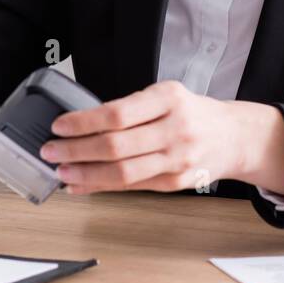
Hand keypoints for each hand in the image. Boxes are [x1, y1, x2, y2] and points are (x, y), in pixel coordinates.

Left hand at [38, 80, 250, 194]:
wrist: (234, 137)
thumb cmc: (193, 113)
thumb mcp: (166, 95)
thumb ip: (131, 109)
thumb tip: (82, 125)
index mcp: (169, 98)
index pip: (117, 113)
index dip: (83, 122)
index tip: (59, 126)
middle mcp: (175, 129)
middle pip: (116, 145)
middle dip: (76, 150)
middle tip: (50, 151)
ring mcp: (177, 159)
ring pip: (122, 172)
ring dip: (85, 174)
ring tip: (61, 171)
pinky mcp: (174, 183)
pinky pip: (132, 187)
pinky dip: (102, 187)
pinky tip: (82, 184)